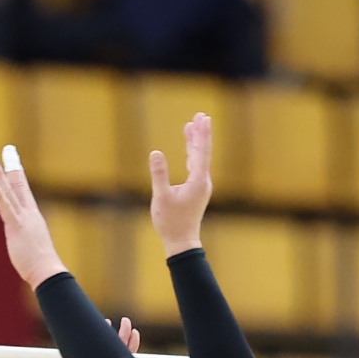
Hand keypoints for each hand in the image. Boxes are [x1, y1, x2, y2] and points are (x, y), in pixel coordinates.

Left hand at [0, 154, 65, 289]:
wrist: (47, 271)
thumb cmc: (40, 263)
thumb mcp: (31, 244)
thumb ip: (24, 235)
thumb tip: (22, 236)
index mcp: (32, 216)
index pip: (23, 191)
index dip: (18, 174)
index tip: (14, 161)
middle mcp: (29, 213)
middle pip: (19, 185)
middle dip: (11, 167)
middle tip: (7, 149)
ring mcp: (23, 219)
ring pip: (10, 192)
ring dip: (0, 175)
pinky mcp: (17, 227)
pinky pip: (7, 209)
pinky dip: (0, 196)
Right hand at [149, 111, 213, 255]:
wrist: (181, 242)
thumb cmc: (171, 222)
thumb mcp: (161, 197)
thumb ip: (159, 174)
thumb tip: (155, 153)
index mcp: (197, 181)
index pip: (201, 152)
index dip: (202, 134)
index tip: (203, 118)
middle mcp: (203, 181)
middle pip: (203, 152)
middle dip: (201, 133)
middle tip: (201, 115)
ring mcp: (201, 185)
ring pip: (199, 158)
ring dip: (196, 142)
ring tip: (192, 125)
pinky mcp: (196, 190)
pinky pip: (195, 166)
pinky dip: (192, 154)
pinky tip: (189, 147)